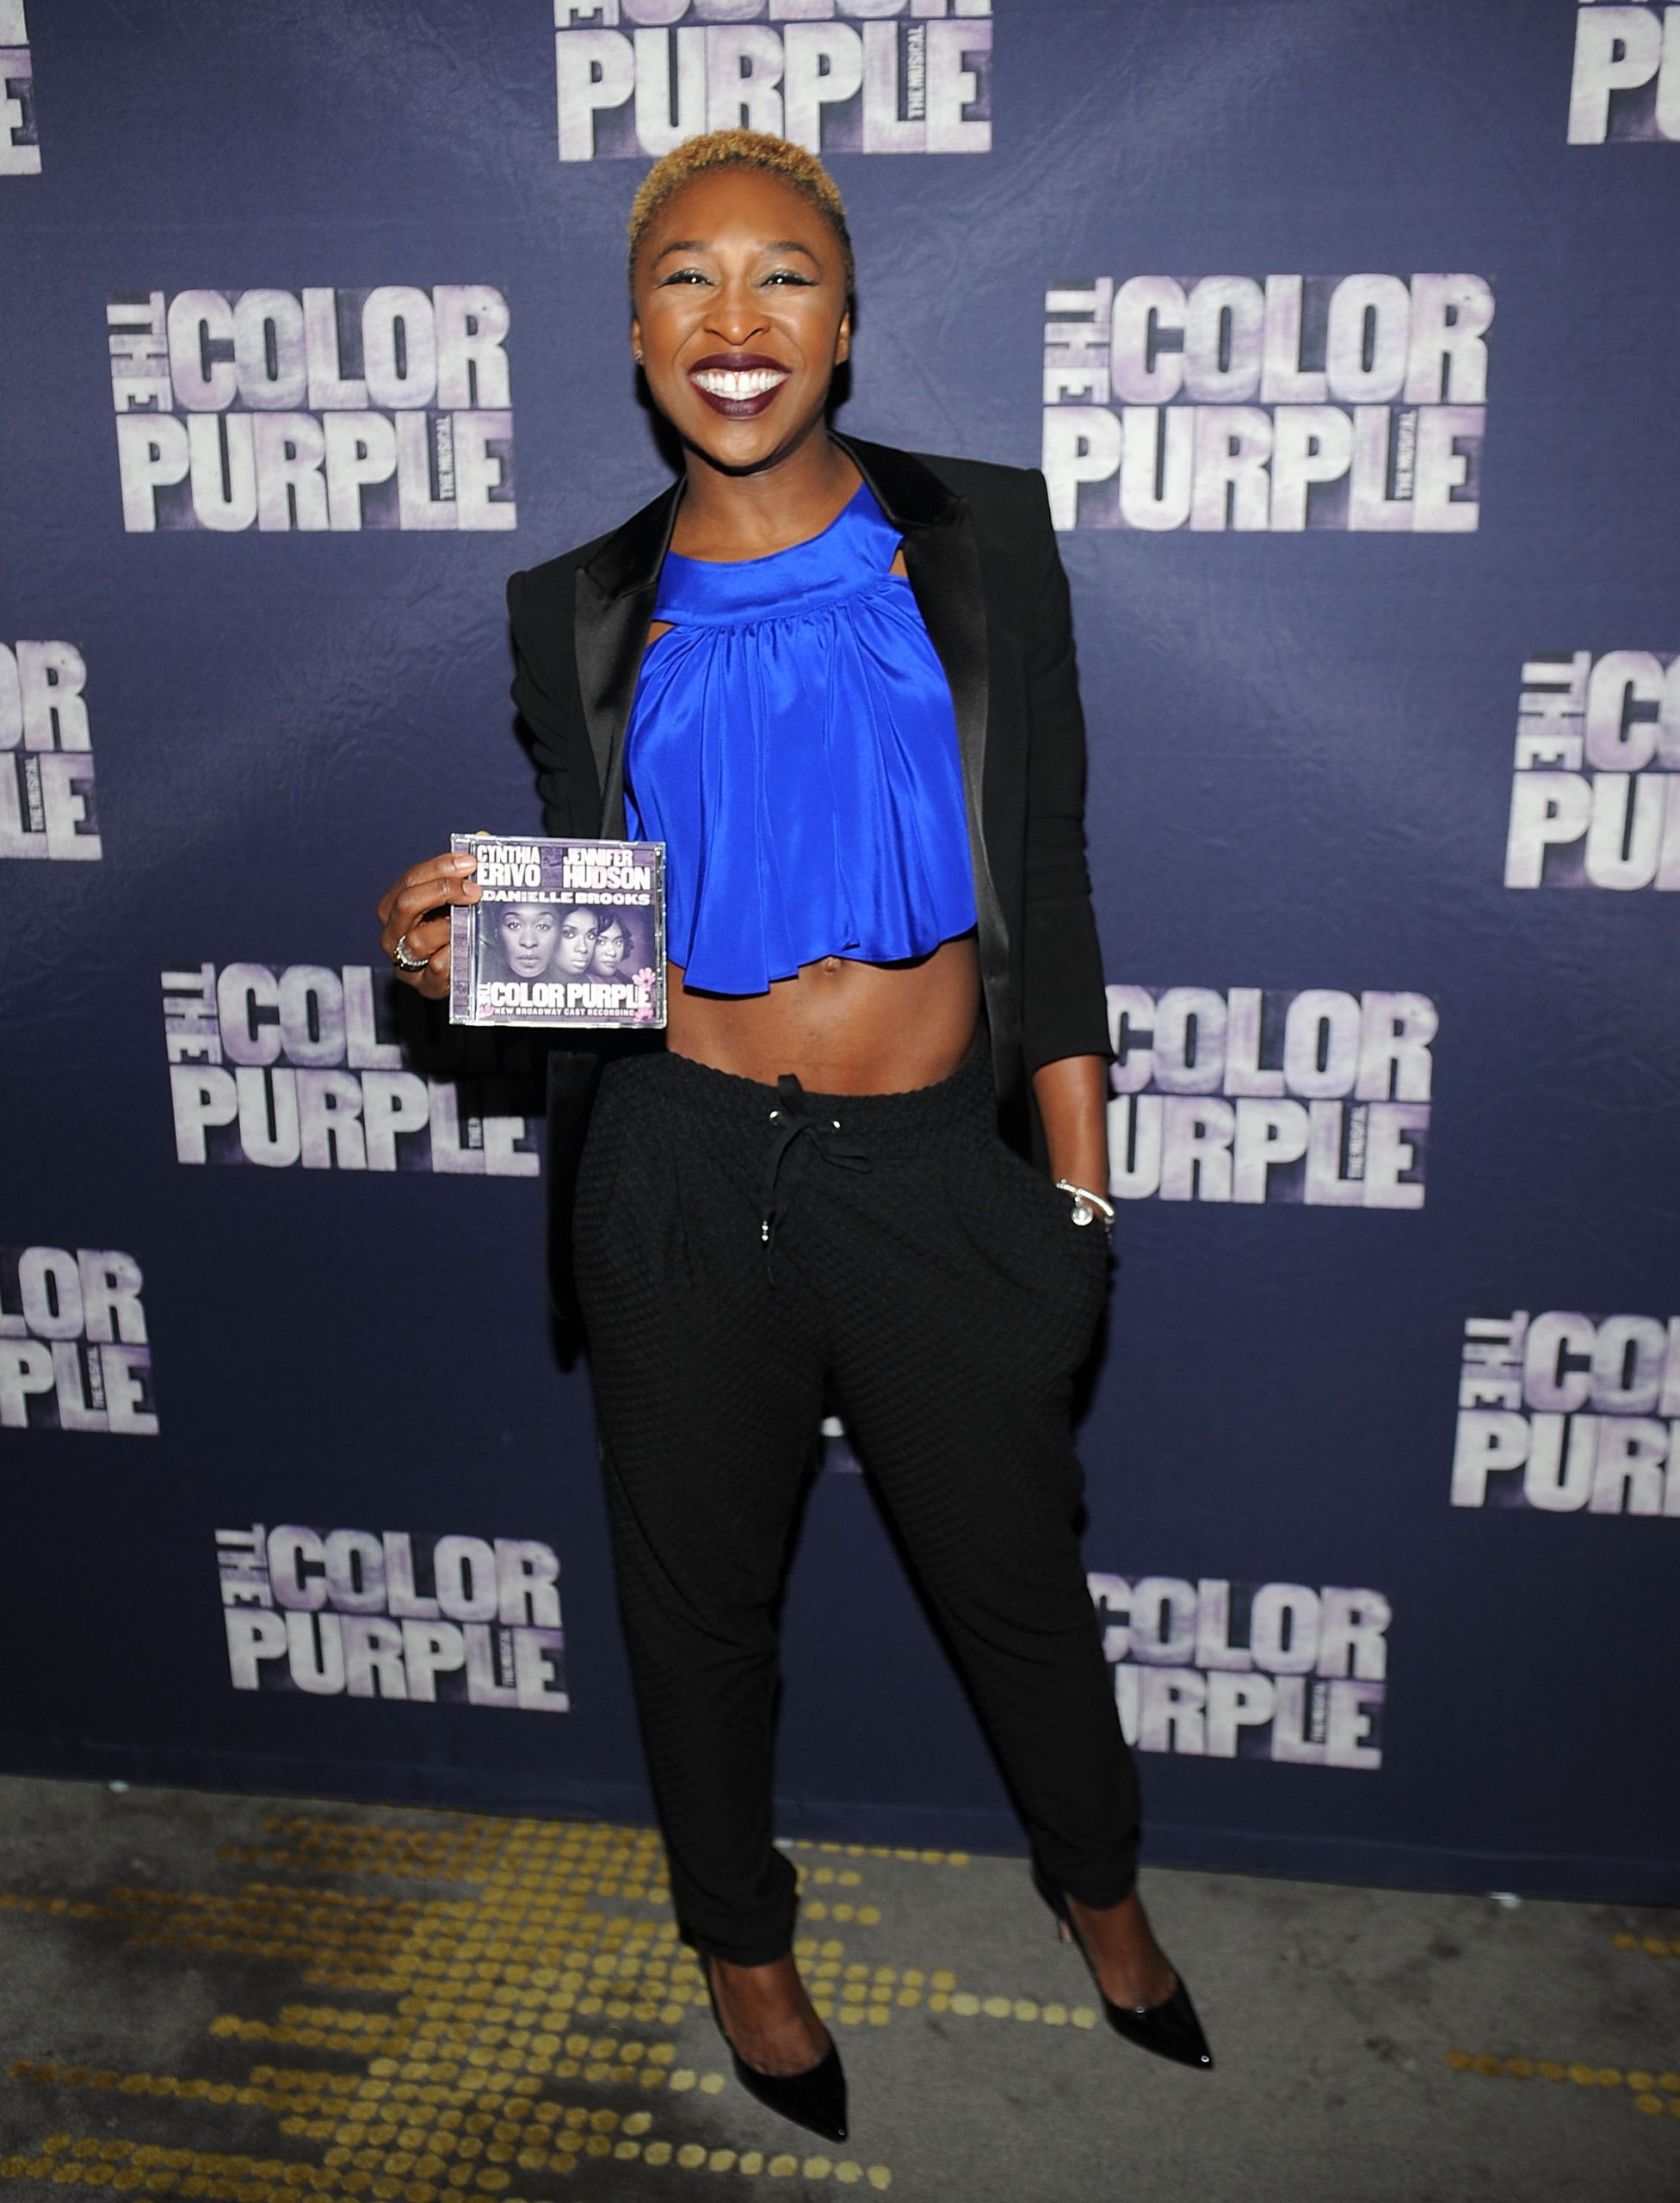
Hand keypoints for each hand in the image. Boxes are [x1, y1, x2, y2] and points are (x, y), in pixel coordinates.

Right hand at [376, 848, 479, 998]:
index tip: (471, 863)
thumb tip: (484, 836)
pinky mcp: (423, 986)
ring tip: (472, 922)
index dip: (441, 867)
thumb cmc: (455, 926)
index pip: (411, 879)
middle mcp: (393, 932)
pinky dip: (451, 959)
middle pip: (407, 903)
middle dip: (443, 891)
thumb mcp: (458, 895)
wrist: (462, 972)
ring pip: (418, 939)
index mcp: (395, 905)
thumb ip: (467, 868)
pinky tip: (466, 948)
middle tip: (476, 891)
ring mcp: (404, 961)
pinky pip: (433, 972)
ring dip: (449, 927)